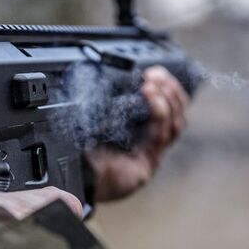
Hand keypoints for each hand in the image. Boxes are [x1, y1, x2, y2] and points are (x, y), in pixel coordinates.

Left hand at [86, 66, 188, 201]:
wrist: (71, 177)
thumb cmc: (80, 151)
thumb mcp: (96, 120)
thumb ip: (107, 103)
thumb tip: (107, 75)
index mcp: (138, 131)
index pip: (164, 107)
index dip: (165, 88)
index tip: (155, 71)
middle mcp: (148, 142)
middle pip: (176, 113)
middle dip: (171, 89)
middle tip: (157, 73)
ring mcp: (151, 153)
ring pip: (175, 123)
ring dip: (169, 97)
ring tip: (155, 81)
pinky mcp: (148, 162)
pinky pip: (162, 133)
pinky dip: (159, 110)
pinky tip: (149, 94)